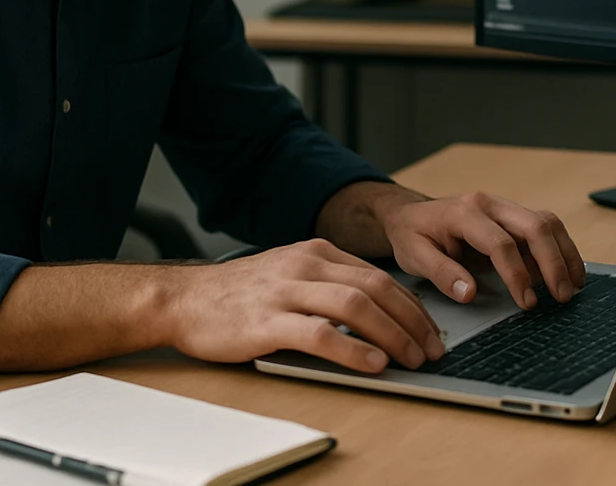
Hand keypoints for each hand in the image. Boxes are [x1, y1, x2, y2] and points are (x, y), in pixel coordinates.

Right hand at [163, 239, 444, 373]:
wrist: (183, 299)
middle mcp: (305, 265)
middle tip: (432, 349)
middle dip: (412, 320)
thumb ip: (328, 285)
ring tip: (412, 358)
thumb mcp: (289, 275)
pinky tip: (373, 363)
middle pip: (376, 287)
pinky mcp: (267, 321)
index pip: (378, 275)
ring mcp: (286, 291)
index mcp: (315, 252)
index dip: (411, 305)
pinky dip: (353, 349)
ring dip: (392, 333)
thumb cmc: (239, 295)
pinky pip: (321, 333)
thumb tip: (378, 314)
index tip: (430, 330)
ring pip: (355, 305)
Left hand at [378, 192, 586, 309]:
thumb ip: (441, 273)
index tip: (527, 302)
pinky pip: (544, 226)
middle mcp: (490, 204)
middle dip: (553, 262)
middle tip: (562, 296)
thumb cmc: (413, 235)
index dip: (517, 275)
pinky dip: (560, 248)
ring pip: (546, 222)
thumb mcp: (414, 256)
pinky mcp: (513, 216)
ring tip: (574, 285)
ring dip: (564, 253)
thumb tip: (469, 293)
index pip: (500, 243)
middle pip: (534, 225)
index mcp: (464, 213)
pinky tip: (566, 272)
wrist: (411, 215)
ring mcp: (504, 207)